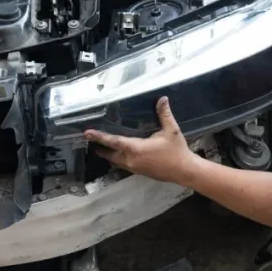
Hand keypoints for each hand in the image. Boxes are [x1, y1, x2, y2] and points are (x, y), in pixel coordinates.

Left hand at [83, 97, 197, 183]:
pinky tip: (119, 154)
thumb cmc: (177, 151)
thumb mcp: (172, 131)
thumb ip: (164, 115)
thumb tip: (162, 99)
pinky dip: (117, 158)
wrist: (184, 171)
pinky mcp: (139, 172)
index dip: (99, 136)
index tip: (87, 133)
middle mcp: (131, 160)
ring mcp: (134, 168)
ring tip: (101, 147)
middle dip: (100, 147)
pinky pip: (123, 165)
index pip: (113, 141)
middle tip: (90, 141)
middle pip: (110, 153)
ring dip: (108, 154)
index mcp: (136, 149)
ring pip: (115, 161)